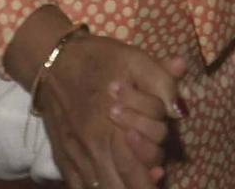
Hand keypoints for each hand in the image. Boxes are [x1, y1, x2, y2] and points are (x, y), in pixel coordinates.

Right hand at [40, 35, 186, 188]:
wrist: (54, 60)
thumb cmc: (97, 59)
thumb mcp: (134, 59)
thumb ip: (162, 82)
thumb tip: (180, 111)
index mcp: (113, 126)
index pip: (141, 167)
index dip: (155, 172)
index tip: (161, 169)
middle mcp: (94, 149)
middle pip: (123, 186)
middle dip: (140, 184)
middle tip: (149, 176)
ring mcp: (76, 159)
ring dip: (120, 187)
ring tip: (131, 180)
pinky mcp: (63, 161)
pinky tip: (109, 180)